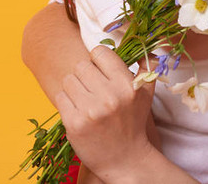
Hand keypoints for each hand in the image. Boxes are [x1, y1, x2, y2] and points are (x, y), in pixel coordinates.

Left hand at [55, 46, 155, 179]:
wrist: (124, 159)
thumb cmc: (134, 122)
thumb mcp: (146, 95)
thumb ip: (147, 69)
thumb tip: (147, 48)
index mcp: (126, 85)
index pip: (99, 53)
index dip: (98, 60)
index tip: (100, 70)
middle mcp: (109, 96)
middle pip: (81, 66)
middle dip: (85, 75)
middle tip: (92, 88)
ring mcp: (90, 110)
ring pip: (68, 80)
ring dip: (74, 87)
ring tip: (85, 99)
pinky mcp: (74, 123)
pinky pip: (60, 97)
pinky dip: (67, 102)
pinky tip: (78, 110)